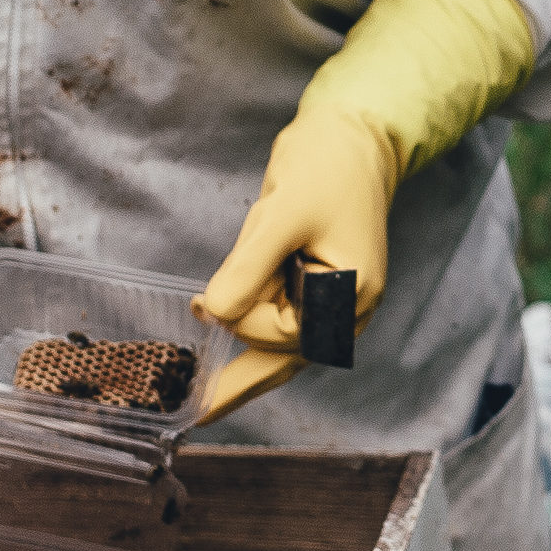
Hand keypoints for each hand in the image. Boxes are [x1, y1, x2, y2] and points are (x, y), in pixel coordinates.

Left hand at [193, 108, 401, 423]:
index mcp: (350, 296)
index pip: (282, 332)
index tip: (200, 303)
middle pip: (285, 358)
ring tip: (209, 334)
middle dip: (240, 379)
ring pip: (281, 343)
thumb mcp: (280, 216)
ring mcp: (336, 303)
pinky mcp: (319, 289)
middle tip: (198, 413)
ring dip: (242, 336)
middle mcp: (348, 310)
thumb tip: (213, 315)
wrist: (352, 137)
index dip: (239, 318)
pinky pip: (282, 321)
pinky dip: (251, 324)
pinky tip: (220, 337)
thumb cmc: (325, 168)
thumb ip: (247, 270)